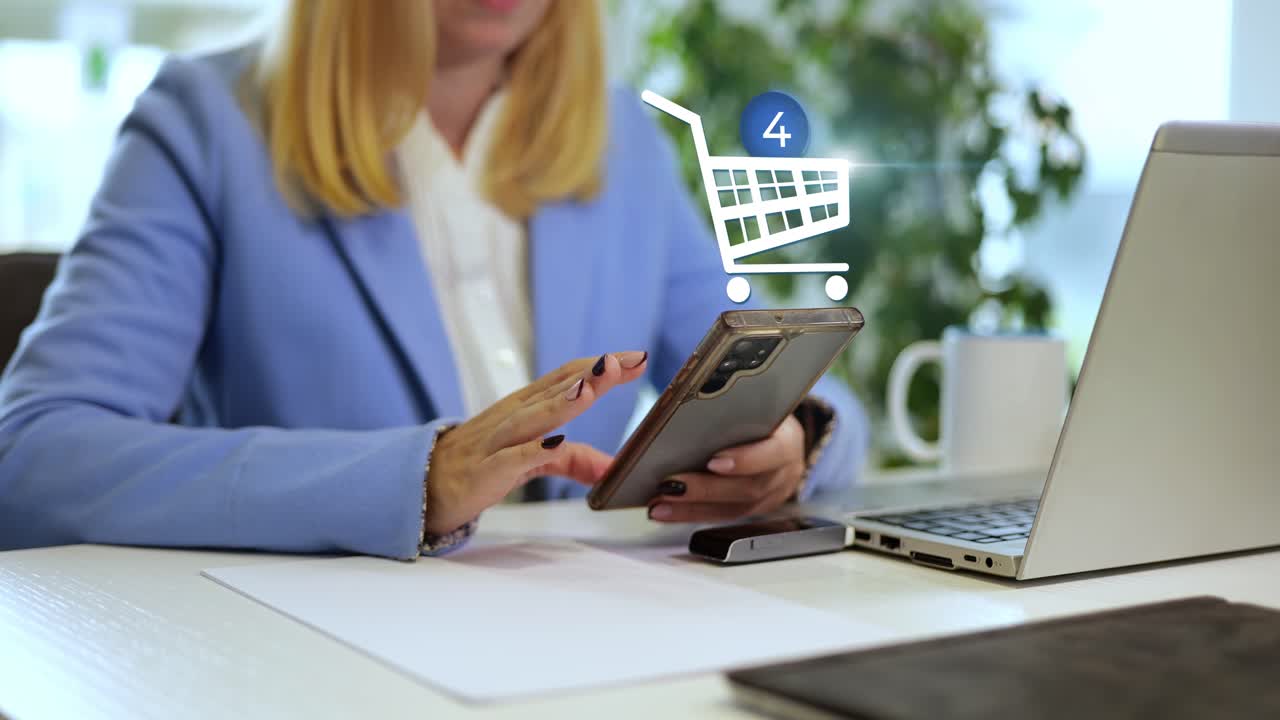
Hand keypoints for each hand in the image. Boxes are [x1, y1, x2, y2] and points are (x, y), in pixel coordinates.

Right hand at [425, 351, 647, 533]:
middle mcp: (512, 416)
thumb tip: (613, 469)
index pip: (568, 377)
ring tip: (591, 388)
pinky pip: (510, 460)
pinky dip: (531, 451)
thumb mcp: (534, 459)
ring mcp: (496, 442)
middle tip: (623, 360)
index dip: (602, 366)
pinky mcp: (484, 472)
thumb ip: (574, 460)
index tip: (638, 357)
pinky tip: (554, 442)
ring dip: (562, 402)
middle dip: (591, 375)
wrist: (424, 486)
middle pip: (555, 390)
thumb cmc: (481, 463)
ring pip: (532, 418)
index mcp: (525, 407)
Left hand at [647, 414, 806, 522]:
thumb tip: (686, 406)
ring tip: (658, 505)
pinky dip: (690, 514)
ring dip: (691, 508)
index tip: (713, 461)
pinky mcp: (752, 510)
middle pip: (748, 488)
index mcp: (788, 440)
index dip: (745, 460)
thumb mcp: (755, 403)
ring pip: (733, 509)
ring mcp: (771, 496)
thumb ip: (731, 407)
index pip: (773, 453)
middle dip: (706, 489)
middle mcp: (784, 473)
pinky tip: (664, 511)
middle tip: (670, 486)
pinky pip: (722, 516)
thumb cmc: (760, 414)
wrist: (780, 436)